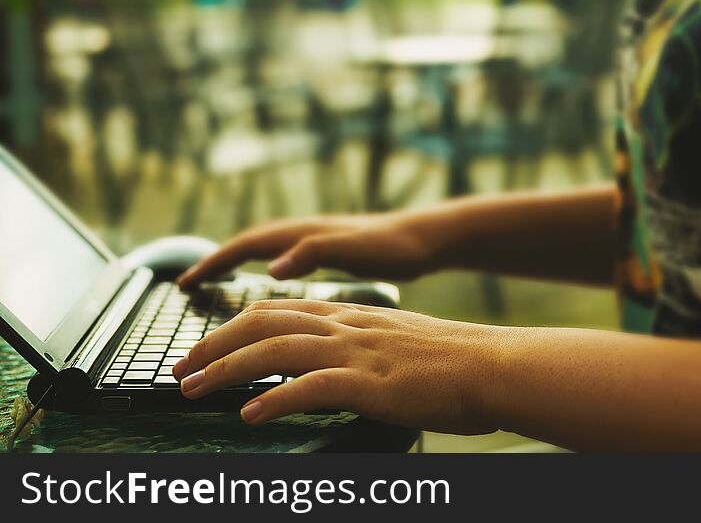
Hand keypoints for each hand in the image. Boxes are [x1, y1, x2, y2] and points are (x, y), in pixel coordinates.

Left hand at [171, 299, 511, 433]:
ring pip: (274, 351)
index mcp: (349, 316)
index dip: (231, 328)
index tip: (205, 349)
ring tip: (194, 390)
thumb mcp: (395, 342)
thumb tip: (328, 367)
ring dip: (227, 370)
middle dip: (213, 345)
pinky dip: (274, 400)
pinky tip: (250, 415)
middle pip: (262, 323)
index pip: (275, 310)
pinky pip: (309, 388)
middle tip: (181, 369)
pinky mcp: (370, 383)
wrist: (492, 365)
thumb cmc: (450, 362)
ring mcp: (356, 352)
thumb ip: (358, 347)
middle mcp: (345, 327)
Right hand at [177, 213, 439, 288]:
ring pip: (263, 250)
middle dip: (214, 262)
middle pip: (246, 245)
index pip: (244, 246)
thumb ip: (314, 254)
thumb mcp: (355, 252)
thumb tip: (270, 268)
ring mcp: (315, 241)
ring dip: (235, 263)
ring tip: (214, 282)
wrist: (426, 239)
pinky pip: (283, 258)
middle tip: (186, 284)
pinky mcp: (329, 252)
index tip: (183, 283)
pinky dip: (263, 268)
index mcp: (302, 235)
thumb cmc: (393, 247)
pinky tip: (270, 285)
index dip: (212, 264)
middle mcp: (303, 234)